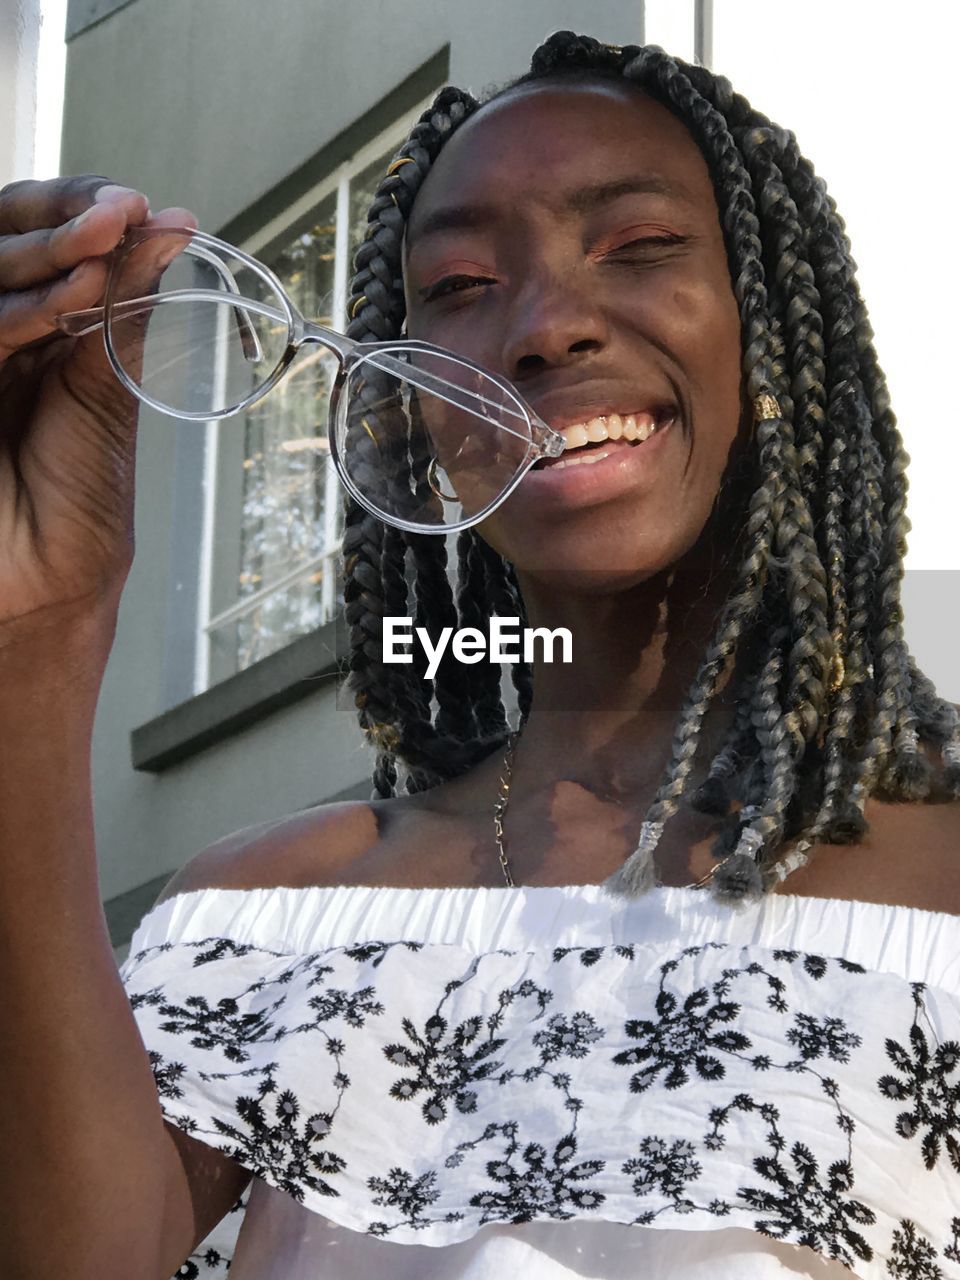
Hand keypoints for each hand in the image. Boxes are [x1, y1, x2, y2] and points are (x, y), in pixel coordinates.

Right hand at [0, 175, 196, 636]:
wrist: (45, 587)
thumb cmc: (77, 504)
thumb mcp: (107, 393)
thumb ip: (123, 310)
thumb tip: (166, 227)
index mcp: (30, 330)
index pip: (40, 239)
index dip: (78, 209)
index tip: (136, 204)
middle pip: (6, 243)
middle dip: (64, 218)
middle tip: (122, 209)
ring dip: (50, 252)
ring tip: (108, 238)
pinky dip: (32, 310)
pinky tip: (81, 292)